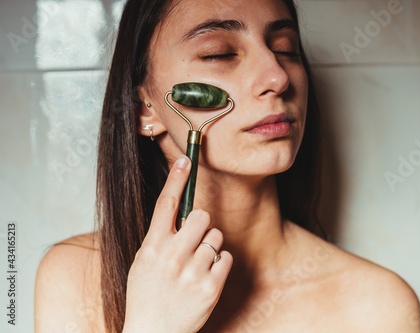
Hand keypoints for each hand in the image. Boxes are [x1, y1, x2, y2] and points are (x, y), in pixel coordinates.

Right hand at [122, 156, 232, 332]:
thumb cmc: (147, 295)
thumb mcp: (142, 262)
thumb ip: (159, 238)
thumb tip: (179, 211)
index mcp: (151, 248)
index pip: (164, 205)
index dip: (176, 180)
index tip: (186, 161)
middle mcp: (171, 257)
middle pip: (201, 215)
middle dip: (200, 223)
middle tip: (194, 238)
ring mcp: (192, 273)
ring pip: (216, 235)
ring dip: (210, 245)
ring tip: (196, 264)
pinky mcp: (211, 287)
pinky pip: (225, 256)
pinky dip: (219, 263)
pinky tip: (206, 276)